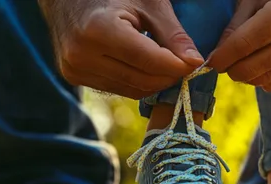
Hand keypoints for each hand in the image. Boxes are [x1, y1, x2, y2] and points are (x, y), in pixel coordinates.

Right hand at [38, 0, 203, 98]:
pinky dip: (137, 82)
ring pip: (132, 89)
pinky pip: (118, 88)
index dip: (176, 66)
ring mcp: (75, 69)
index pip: (148, 60)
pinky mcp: (74, 78)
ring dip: (155, 82)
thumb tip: (196, 62)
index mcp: (98, 29)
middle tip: (184, 65)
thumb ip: (172, 34)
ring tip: (166, 64)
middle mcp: (81, 54)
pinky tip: (145, 67)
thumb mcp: (148, 3)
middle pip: (142, 79)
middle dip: (168, 76)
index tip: (195, 63)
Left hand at [208, 0, 270, 91]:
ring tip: (244, 68)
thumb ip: (238, 24)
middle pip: (258, 65)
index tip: (211, 63)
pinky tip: (264, 69)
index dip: (225, 56)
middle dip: (236, 71)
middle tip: (227, 68)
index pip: (246, 43)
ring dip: (252, 76)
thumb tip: (219, 53)